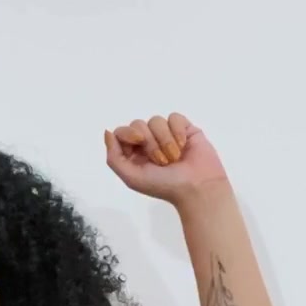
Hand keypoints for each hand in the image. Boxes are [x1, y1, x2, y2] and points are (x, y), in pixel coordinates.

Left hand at [103, 114, 228, 201]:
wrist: (197, 187)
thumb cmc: (164, 186)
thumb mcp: (131, 178)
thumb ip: (114, 157)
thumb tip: (108, 132)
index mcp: (134, 153)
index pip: (122, 132)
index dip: (128, 133)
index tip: (138, 140)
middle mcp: (148, 142)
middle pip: (138, 124)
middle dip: (150, 142)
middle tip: (162, 161)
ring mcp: (166, 134)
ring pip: (157, 120)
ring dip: (165, 140)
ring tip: (175, 158)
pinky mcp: (184, 129)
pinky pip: (174, 117)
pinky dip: (178, 131)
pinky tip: (184, 145)